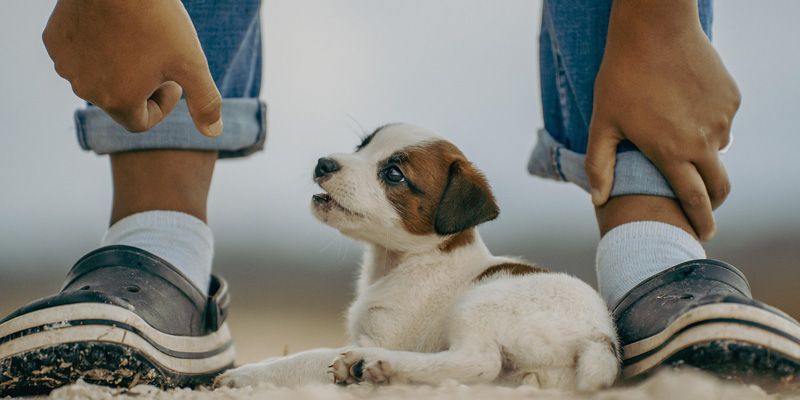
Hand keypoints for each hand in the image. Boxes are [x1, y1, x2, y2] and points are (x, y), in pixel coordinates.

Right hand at [42, 0, 222, 135]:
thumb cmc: (159, 20)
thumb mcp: (192, 63)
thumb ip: (205, 101)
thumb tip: (213, 132)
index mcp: (118, 102)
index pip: (141, 121)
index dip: (162, 104)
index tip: (173, 80)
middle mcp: (86, 89)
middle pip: (119, 100)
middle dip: (140, 86)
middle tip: (158, 57)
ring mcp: (66, 64)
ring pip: (98, 77)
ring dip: (119, 68)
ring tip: (137, 40)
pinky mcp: (54, 41)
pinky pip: (78, 55)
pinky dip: (95, 48)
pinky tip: (112, 27)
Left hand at [585, 0, 739, 240]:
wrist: (654, 28)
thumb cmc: (622, 77)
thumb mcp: (602, 122)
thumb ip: (600, 165)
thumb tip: (598, 200)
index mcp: (672, 152)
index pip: (694, 200)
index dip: (700, 221)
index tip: (702, 236)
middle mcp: (704, 140)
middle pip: (718, 186)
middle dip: (711, 202)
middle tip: (700, 206)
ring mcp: (721, 118)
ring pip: (719, 150)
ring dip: (703, 156)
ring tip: (676, 140)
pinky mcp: (730, 98)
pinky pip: (722, 122)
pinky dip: (707, 126)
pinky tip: (684, 109)